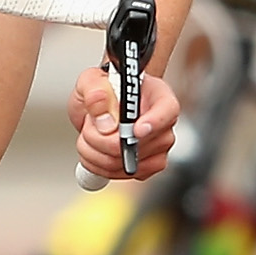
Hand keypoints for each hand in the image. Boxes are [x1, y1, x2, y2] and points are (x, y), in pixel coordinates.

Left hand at [70, 64, 182, 180]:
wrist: (102, 105)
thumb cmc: (104, 89)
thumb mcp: (92, 79)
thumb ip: (95, 92)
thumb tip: (106, 120)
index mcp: (159, 96)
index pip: (167, 111)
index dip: (153, 123)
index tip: (135, 130)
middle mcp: (163, 125)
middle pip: (137, 144)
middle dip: (100, 138)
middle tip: (89, 124)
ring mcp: (157, 149)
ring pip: (122, 164)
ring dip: (93, 153)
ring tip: (88, 135)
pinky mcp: (145, 168)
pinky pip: (119, 175)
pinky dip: (97, 166)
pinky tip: (93, 150)